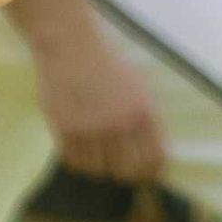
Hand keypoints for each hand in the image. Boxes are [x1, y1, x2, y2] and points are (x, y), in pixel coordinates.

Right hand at [36, 22, 166, 186]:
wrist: (71, 45)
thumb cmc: (107, 66)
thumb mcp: (138, 88)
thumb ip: (146, 122)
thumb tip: (153, 161)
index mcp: (144, 111)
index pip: (155, 159)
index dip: (151, 172)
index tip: (145, 175)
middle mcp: (120, 122)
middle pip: (126, 170)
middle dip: (124, 174)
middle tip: (118, 170)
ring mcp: (92, 127)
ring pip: (99, 169)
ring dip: (99, 166)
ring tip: (96, 153)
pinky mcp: (66, 128)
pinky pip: (74, 161)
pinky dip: (78, 160)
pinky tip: (79, 147)